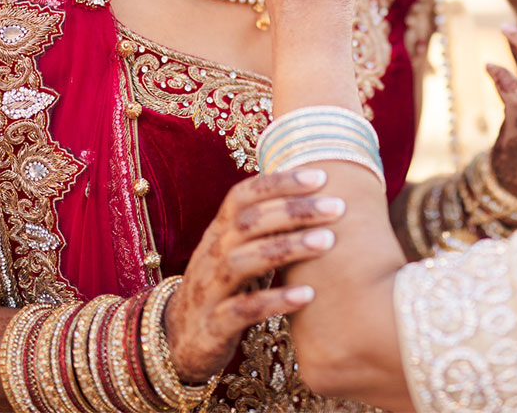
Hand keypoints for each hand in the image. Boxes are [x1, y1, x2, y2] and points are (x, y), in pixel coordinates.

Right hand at [168, 169, 346, 382]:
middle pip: (247, 223)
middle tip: (337, 207)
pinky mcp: (214, 326)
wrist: (178, 339)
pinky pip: (241, 310)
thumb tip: (319, 196)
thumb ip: (268, 227)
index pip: (242, 196)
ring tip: (328, 242)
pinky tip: (308, 295)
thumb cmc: (225, 287)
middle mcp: (211, 256)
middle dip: (294, 211)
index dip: (278, 183)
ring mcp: (210, 291)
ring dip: (287, 248)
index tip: (321, 177)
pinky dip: (275, 301)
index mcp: (219, 233)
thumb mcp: (240, 252)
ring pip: (242, 261)